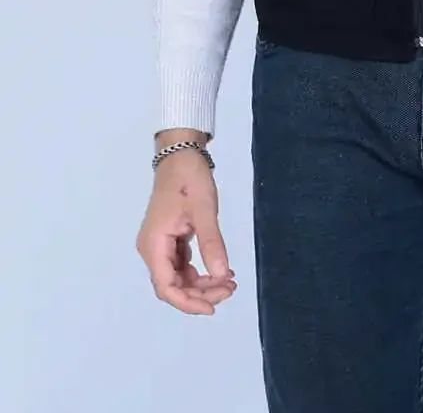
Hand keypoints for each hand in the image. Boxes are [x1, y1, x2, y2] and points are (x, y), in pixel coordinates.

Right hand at [136, 152, 236, 315]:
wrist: (181, 155)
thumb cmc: (189, 179)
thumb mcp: (204, 209)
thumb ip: (211, 243)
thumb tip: (221, 275)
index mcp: (154, 245)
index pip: (166, 287)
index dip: (187, 302)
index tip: (212, 306)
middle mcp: (152, 249)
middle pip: (173, 286)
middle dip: (200, 293)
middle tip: (230, 288)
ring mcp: (160, 245)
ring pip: (179, 278)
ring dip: (203, 284)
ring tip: (229, 282)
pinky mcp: (170, 240)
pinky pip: (183, 266)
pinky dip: (200, 272)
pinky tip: (221, 271)